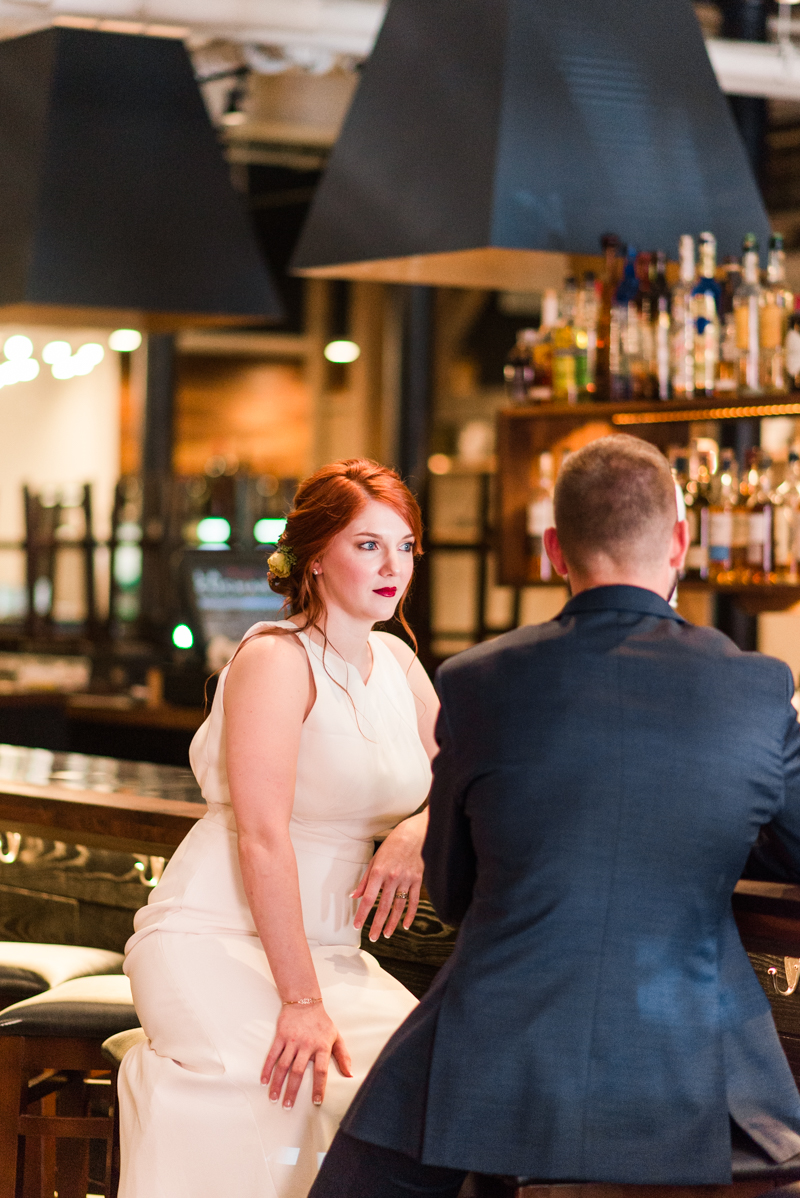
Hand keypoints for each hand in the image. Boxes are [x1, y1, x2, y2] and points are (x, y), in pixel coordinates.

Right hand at [261, 1003, 351, 1107]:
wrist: (304, 1002)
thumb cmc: (322, 1022)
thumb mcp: (336, 1037)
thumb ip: (343, 1056)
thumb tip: (350, 1075)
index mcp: (321, 1046)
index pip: (321, 1070)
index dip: (319, 1087)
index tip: (316, 1102)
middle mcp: (306, 1045)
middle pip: (298, 1071)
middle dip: (292, 1091)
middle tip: (287, 1107)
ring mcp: (292, 1041)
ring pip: (283, 1066)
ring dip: (277, 1083)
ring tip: (273, 1098)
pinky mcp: (281, 1036)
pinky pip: (272, 1055)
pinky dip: (267, 1068)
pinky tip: (264, 1081)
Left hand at [352, 811, 426, 940]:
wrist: (414, 835)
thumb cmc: (392, 846)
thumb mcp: (374, 860)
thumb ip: (365, 880)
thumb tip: (355, 896)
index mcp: (379, 872)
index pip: (369, 898)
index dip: (362, 914)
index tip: (357, 925)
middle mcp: (392, 878)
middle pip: (383, 907)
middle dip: (377, 924)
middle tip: (373, 937)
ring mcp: (406, 880)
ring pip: (398, 907)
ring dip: (392, 923)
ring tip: (386, 934)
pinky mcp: (417, 881)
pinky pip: (414, 902)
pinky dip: (410, 915)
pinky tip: (405, 925)